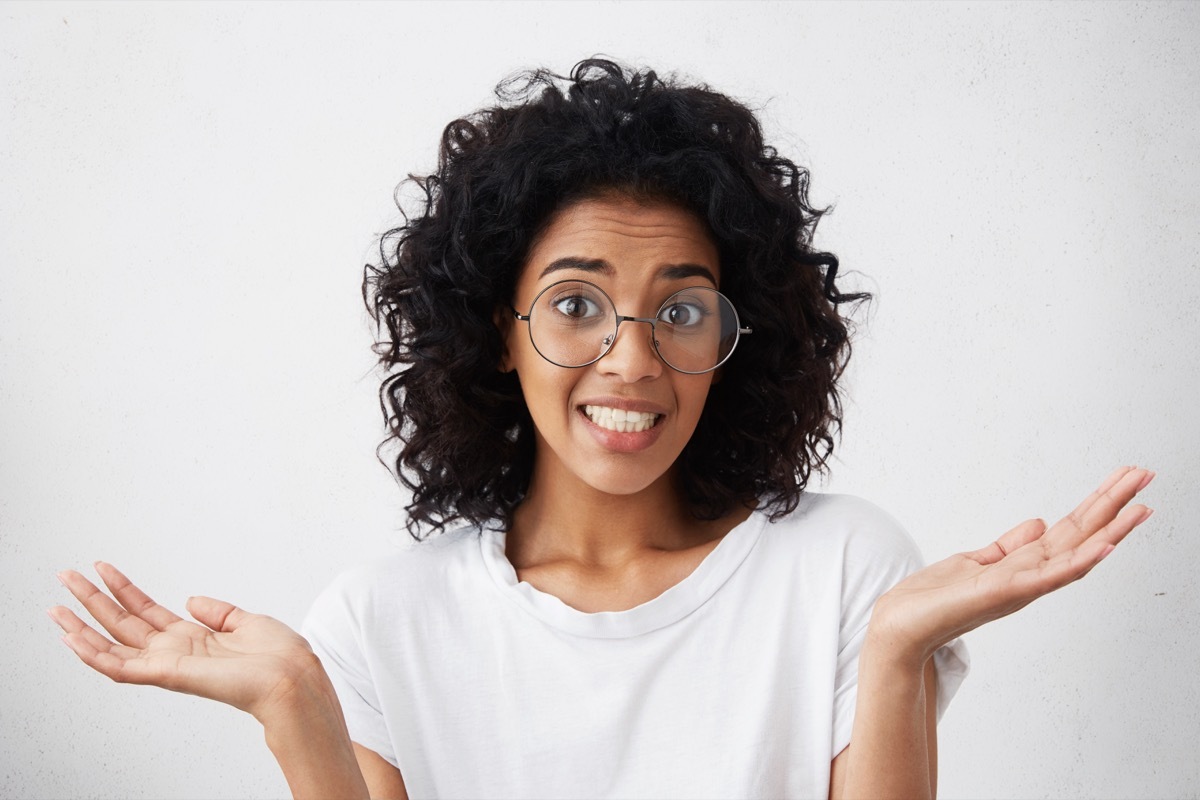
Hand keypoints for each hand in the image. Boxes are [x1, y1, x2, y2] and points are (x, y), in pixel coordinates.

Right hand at [49, 562, 322, 723]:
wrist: (292, 678)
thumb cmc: (279, 657)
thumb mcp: (247, 621)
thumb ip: (218, 612)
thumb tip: (192, 600)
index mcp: (193, 638)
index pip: (146, 611)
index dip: (123, 589)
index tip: (102, 568)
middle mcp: (176, 652)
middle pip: (122, 623)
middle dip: (92, 600)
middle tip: (65, 576)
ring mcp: (168, 665)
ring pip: (111, 646)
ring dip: (81, 627)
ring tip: (56, 606)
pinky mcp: (167, 675)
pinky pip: (120, 668)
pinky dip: (93, 655)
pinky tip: (71, 638)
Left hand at [868, 466, 1154, 666]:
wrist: (902, 626)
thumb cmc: (935, 599)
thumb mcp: (977, 561)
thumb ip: (1010, 545)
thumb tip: (1037, 523)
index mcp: (1024, 565)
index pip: (1071, 530)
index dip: (1098, 505)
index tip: (1125, 479)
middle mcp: (1031, 576)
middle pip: (1081, 534)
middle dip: (1113, 505)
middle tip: (1146, 475)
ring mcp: (1023, 586)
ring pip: (1077, 553)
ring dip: (1111, 529)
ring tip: (1141, 505)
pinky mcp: (1006, 592)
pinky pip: (1051, 576)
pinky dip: (1080, 561)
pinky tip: (1105, 545)